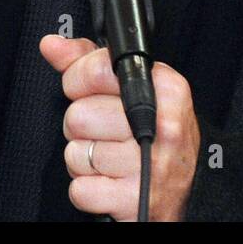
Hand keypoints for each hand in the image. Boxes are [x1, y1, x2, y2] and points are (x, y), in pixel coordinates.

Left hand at [41, 35, 199, 221]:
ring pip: (75, 153)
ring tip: (111, 157)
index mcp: (165, 88)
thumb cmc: (159, 133)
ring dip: (84, 160)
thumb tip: (51, 44)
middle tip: (106, 132)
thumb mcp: (138, 88)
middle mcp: (162, 124)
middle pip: (78, 115)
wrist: (191, 187)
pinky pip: (79, 188)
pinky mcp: (134, 199)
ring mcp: (148, 164)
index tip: (89, 90)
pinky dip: (87, 189)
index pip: (97, 70)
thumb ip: (92, 63)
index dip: (79, 81)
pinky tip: (110, 181)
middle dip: (82, 126)